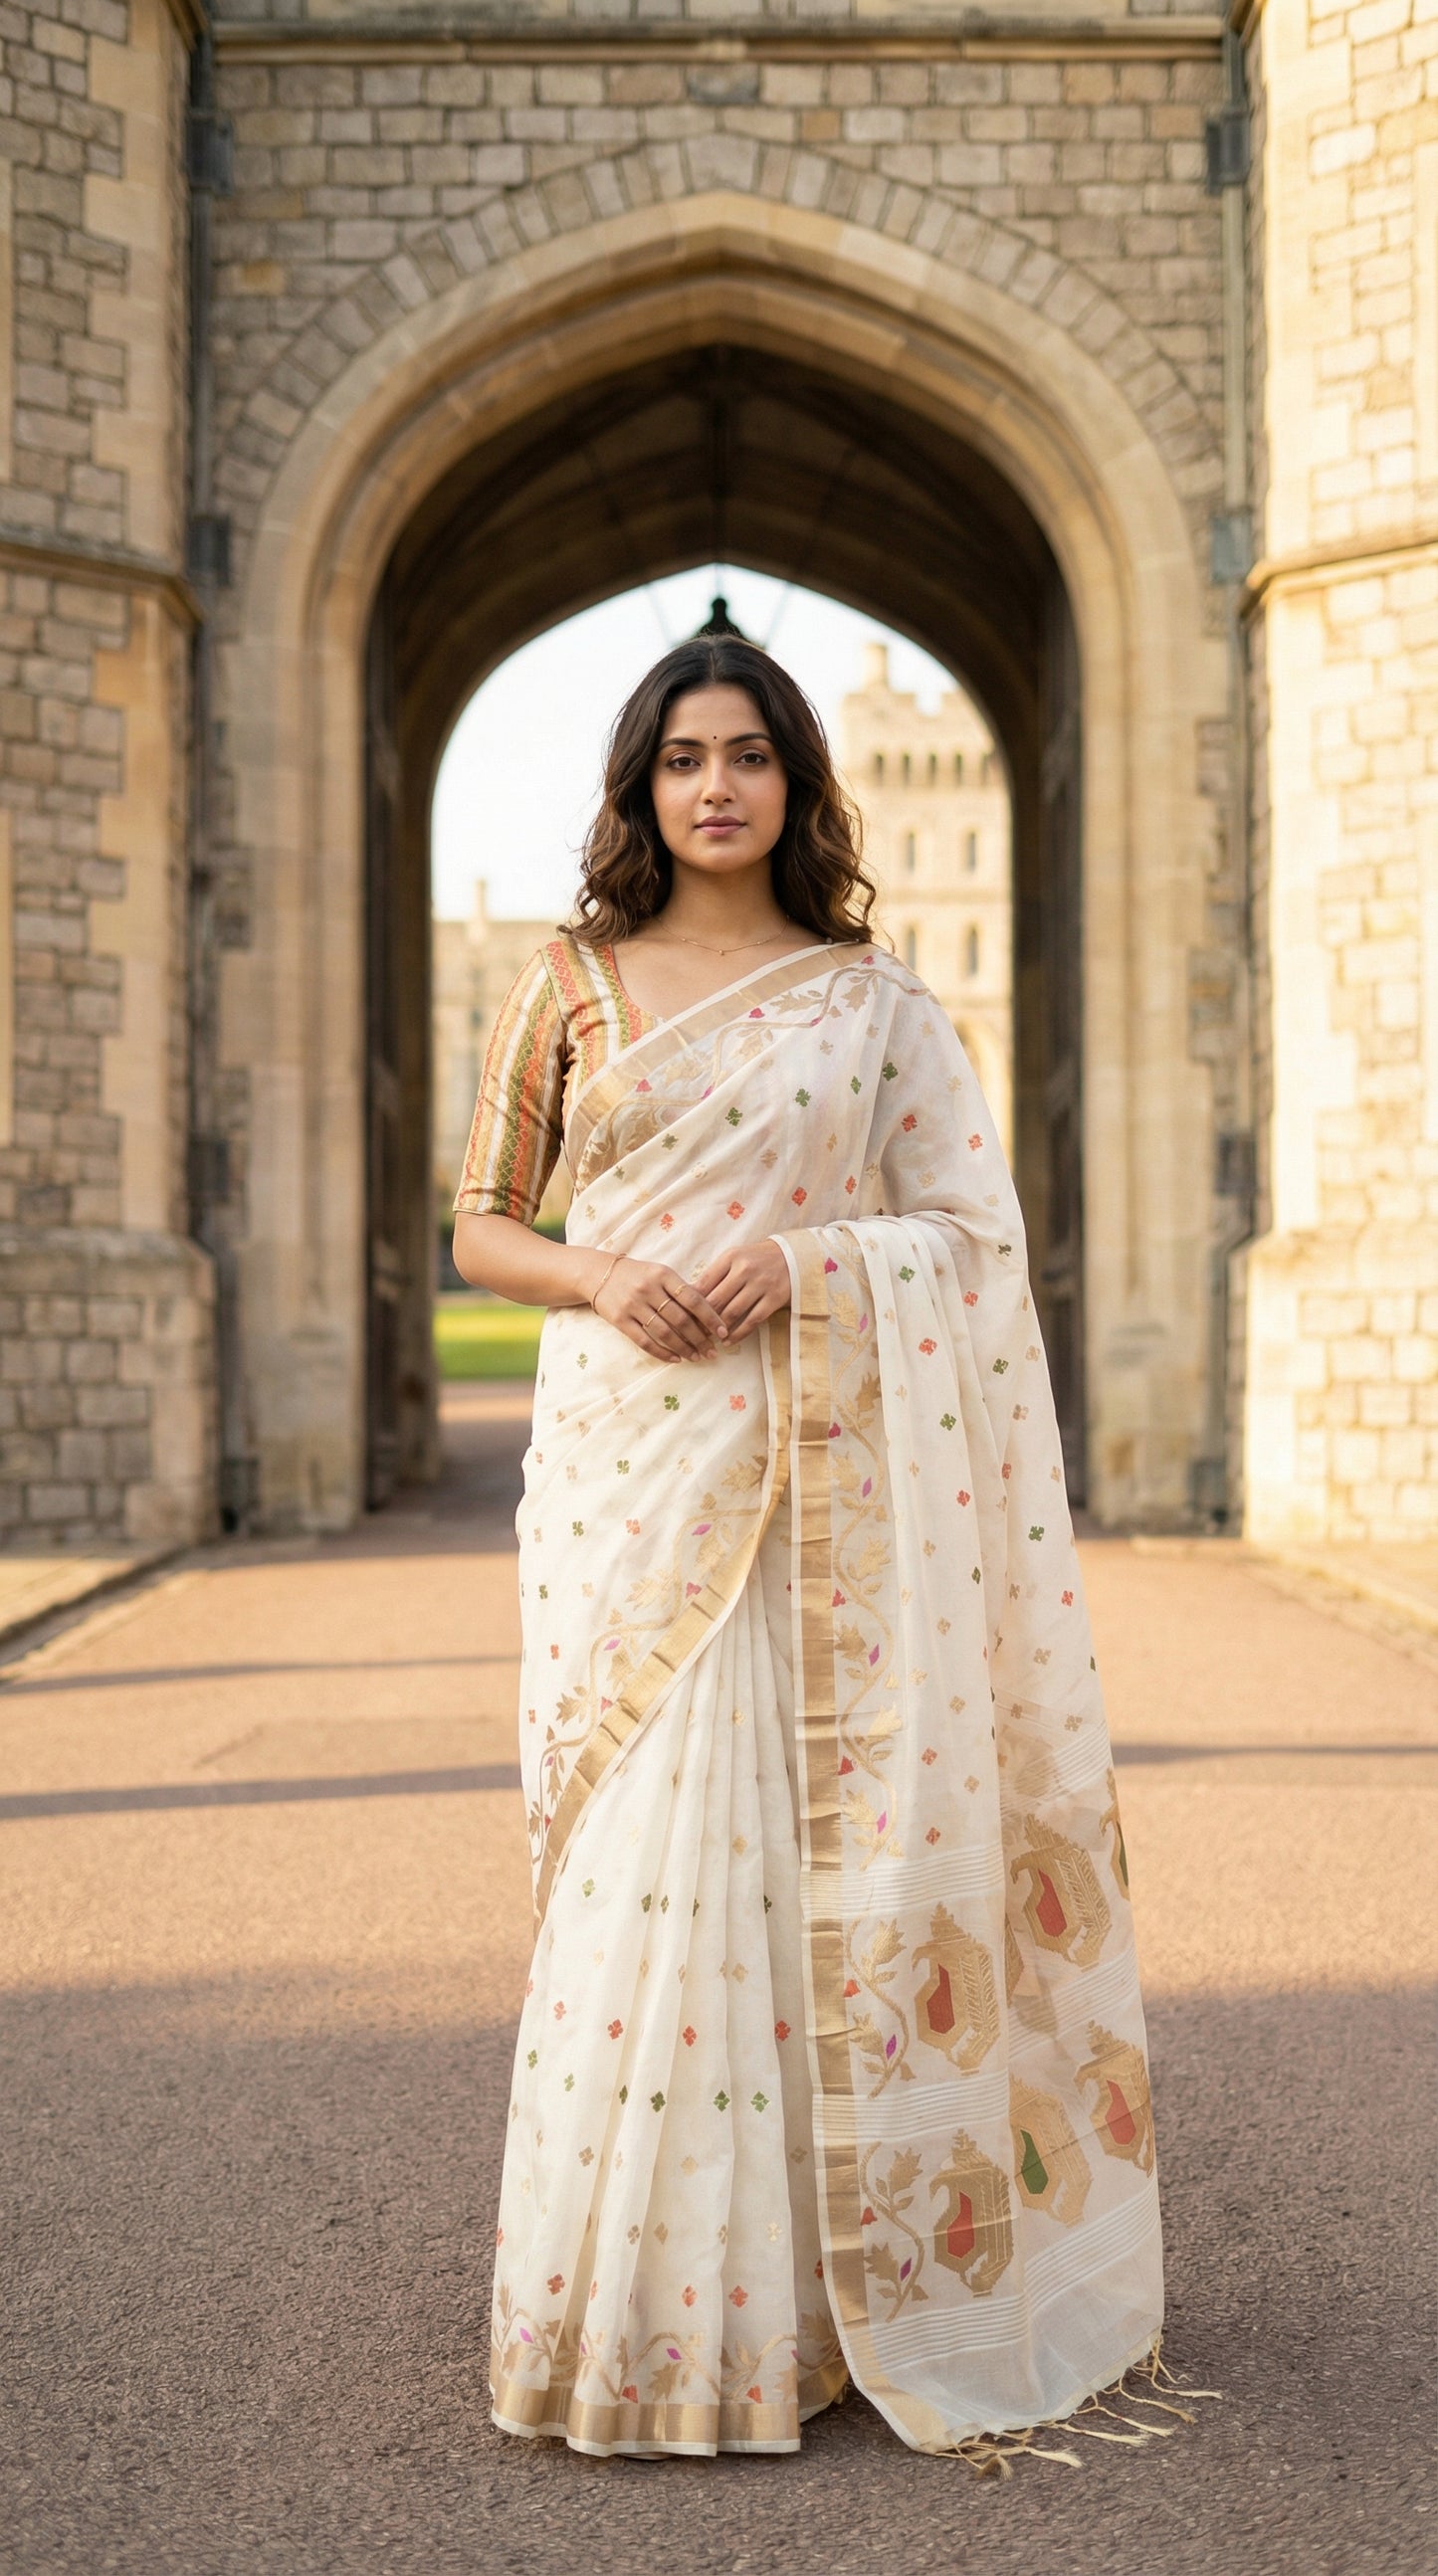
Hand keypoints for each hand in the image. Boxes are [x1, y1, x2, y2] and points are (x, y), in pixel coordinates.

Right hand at [589, 1256, 727, 1362]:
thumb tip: (710, 1313)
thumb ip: (681, 1289)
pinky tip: (676, 1359)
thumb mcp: (660, 1273)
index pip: (693, 1298)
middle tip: (712, 1351)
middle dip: (700, 1338)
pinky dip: (662, 1353)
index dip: (710, 1317)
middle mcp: (649, 1289)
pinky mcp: (620, 1320)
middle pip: (681, 1319)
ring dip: (684, 1348)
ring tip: (697, 1357)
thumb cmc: (638, 1275)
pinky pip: (645, 1341)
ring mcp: (634, 1305)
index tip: (723, 1332)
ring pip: (665, 1332)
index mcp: (663, 1274)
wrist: (599, 1274)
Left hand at [694, 1237, 791, 1344]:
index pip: (704, 1283)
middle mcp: (745, 1270)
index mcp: (731, 1257)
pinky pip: (752, 1320)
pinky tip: (728, 1341)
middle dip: (702, 1320)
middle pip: (716, 1300)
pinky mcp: (774, 1299)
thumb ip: (714, 1274)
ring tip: (708, 1338)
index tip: (683, 1317)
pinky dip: (738, 1333)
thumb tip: (689, 1295)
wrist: (792, 1256)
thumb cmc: (756, 1259)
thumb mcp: (734, 1258)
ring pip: (732, 1312)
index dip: (691, 1303)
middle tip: (692, 1333)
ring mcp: (761, 1285)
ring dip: (718, 1329)